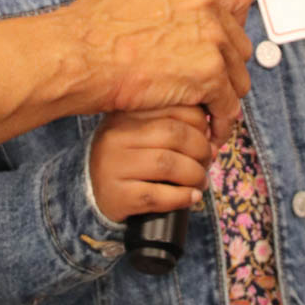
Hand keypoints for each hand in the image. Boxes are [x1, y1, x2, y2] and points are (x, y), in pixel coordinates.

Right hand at [62, 0, 252, 143]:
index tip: (224, 38)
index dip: (232, 22)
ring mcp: (210, 37)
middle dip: (226, 63)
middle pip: (239, 40)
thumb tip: (176, 11)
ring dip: (224, 92)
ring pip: (237, 74)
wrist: (79, 55)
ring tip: (208, 106)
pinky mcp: (207, 73)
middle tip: (209, 78)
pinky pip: (228, 103)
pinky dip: (221, 118)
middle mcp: (205, 2)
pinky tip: (211, 126)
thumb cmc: (92, 28)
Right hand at [89, 106, 210, 222]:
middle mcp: (117, 136)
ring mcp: (114, 166)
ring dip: (195, 174)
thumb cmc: (129, 158)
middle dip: (201, 149)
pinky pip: (157, 196)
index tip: (208, 136)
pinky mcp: (117, 196)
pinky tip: (192, 197)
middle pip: (174, 134)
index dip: (201, 122)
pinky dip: (182, 197)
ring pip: (167, 165)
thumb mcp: (143, 131)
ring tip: (202, 181)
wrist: (93, 191)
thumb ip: (173, 125)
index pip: (174, 107)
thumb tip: (212, 138)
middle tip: (208, 160)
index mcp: (127, 113)